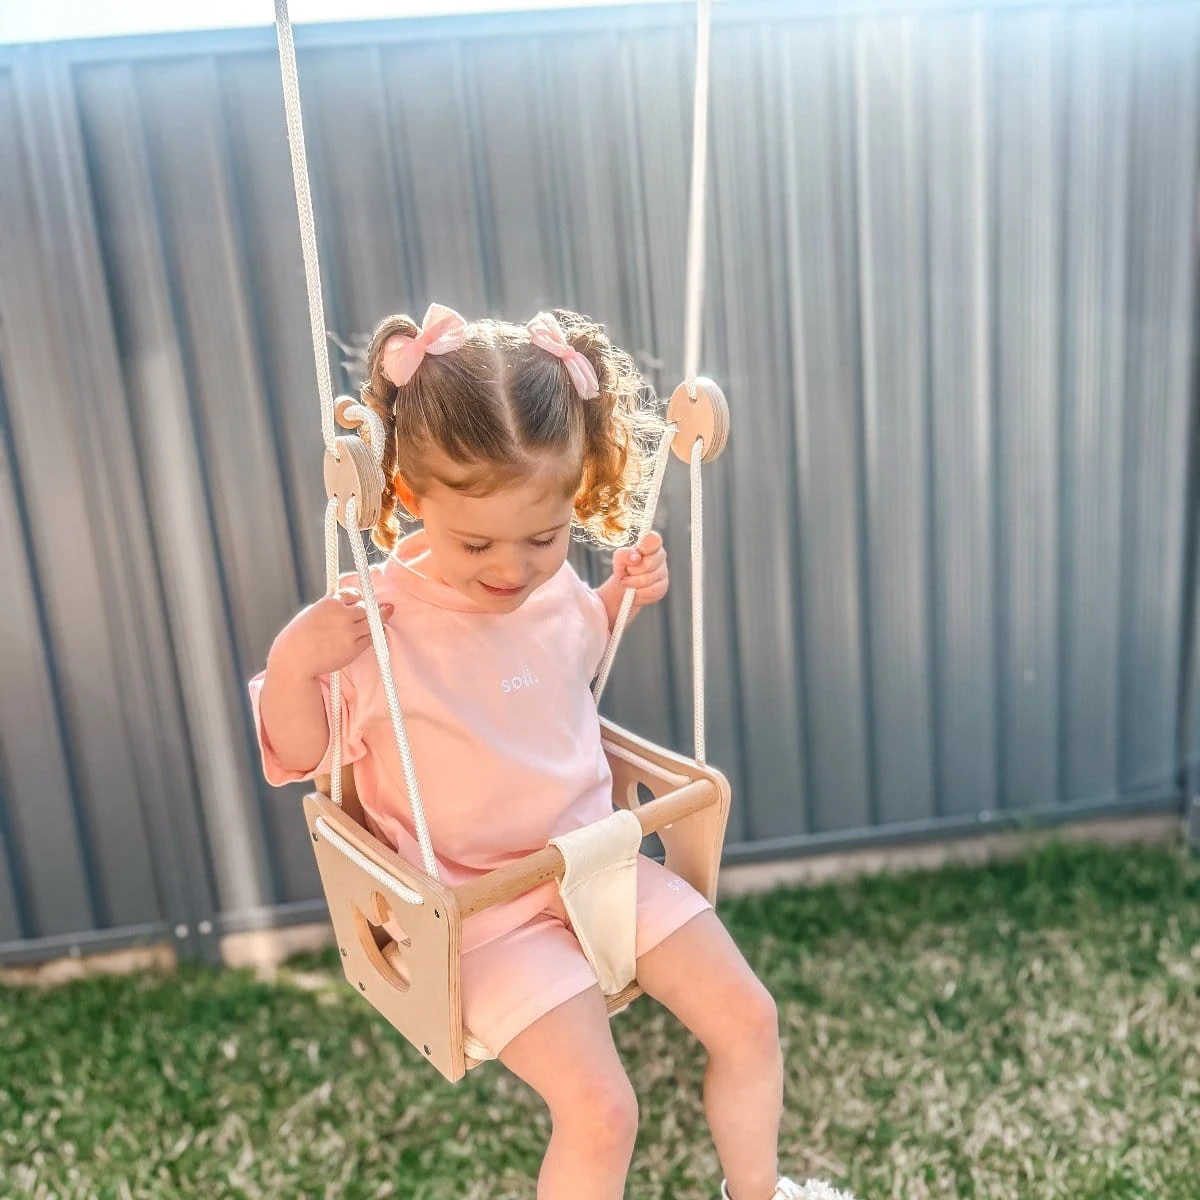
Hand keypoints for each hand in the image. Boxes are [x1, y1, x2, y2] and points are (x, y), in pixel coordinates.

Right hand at [268, 589, 394, 679]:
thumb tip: (350, 604)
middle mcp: (343, 614)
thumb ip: (332, 606)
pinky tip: (365, 637)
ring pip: (373, 623)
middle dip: (368, 612)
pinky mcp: (354, 647)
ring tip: (369, 626)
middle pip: (368, 608)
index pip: (355, 594)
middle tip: (367, 616)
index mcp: (331, 601)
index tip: (358, 604)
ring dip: (374, 624)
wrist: (294, 657)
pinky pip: (371, 639)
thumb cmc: (299, 636)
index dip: (358, 600)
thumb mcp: (313, 611)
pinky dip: (370, 637)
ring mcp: (350, 631)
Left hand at [611, 532, 668, 609]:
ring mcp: (663, 571)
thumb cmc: (624, 568)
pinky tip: (636, 590)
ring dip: (634, 582)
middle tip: (627, 571)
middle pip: (650, 562)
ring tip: (628, 581)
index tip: (637, 553)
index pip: (654, 539)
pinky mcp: (663, 586)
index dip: (646, 546)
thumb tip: (635, 557)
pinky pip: (652, 590)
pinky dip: (640, 592)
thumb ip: (624, 554)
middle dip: (634, 569)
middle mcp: (660, 556)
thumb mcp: (618, 559)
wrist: (625, 587)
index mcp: (651, 544)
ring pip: (650, 578)